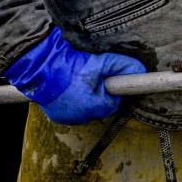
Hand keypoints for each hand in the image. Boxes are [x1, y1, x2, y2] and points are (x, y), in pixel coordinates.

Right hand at [3, 26, 145, 124]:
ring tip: (80, 84)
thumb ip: (123, 66)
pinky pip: (71, 113)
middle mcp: (81, 117)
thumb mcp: (102, 62)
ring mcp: (67, 118)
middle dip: (100, 96)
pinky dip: (73, 104)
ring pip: (86, 112)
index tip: (107, 81)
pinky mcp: (56, 117)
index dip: (112, 91)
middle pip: (100, 109)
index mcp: (95, 106)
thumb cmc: (72, 66)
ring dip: (86, 101)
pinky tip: (70, 90)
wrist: (41, 67)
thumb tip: (141, 69)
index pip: (114, 103)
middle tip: (93, 80)